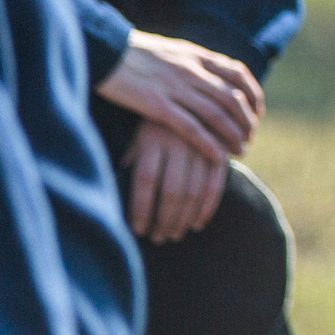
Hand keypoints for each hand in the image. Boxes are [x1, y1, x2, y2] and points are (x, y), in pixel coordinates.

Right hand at [97, 31, 261, 159]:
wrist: (103, 50)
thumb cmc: (134, 54)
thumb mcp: (172, 51)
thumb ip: (193, 62)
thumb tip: (212, 75)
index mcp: (197, 55)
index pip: (238, 75)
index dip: (253, 95)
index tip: (257, 112)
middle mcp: (191, 70)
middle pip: (231, 98)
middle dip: (246, 121)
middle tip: (250, 137)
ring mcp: (175, 87)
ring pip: (216, 114)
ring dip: (232, 135)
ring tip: (240, 150)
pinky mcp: (156, 104)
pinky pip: (190, 127)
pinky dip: (208, 143)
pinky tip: (217, 156)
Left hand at [122, 121, 227, 242]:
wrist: (191, 95)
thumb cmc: (155, 124)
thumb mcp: (138, 137)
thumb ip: (130, 162)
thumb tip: (114, 196)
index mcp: (153, 139)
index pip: (145, 180)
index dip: (142, 208)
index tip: (138, 230)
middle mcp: (179, 143)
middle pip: (172, 189)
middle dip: (165, 219)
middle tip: (159, 238)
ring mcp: (202, 147)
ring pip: (194, 190)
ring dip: (184, 218)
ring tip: (174, 234)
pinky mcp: (220, 151)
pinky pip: (216, 184)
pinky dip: (208, 207)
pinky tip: (197, 223)